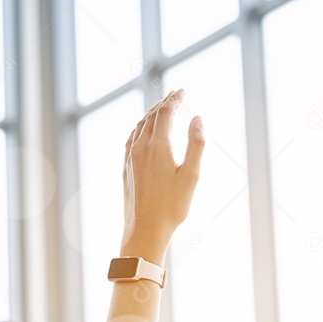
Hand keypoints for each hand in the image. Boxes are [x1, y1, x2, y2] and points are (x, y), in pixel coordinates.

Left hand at [121, 89, 204, 262]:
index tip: (183, 90)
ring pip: (139, 127)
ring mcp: (130, 159)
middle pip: (151, 117)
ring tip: (161, 108)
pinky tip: (142, 132)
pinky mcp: (126, 170)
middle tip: (174, 95)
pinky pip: (131, 140)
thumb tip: (197, 118)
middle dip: (164, 103)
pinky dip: (139, 128)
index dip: (174, 99)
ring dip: (151, 114)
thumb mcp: (191, 176)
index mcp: (157, 147)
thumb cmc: (171, 207)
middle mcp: (140, 149)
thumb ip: (196, 144)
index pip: (165, 113)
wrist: (144, 231)